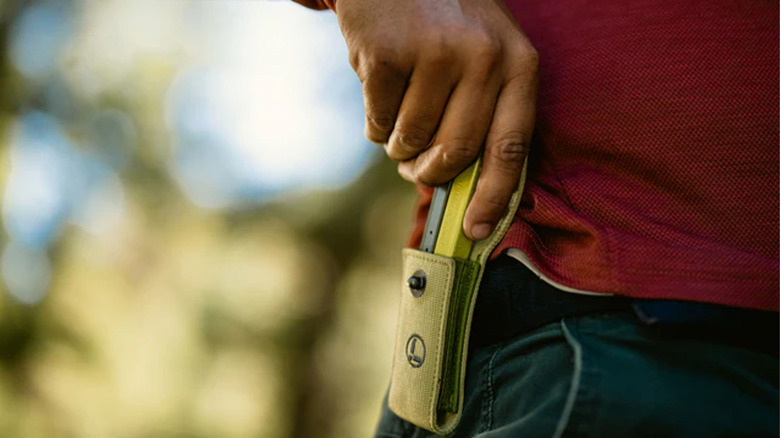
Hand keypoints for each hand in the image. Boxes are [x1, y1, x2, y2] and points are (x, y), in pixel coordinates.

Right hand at [335, 0, 537, 239]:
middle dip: (430, 171)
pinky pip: (377, 124)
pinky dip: (374, 122)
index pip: (512, 147)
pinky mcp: (386, 55)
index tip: (475, 231)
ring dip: (398, 143)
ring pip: (410, 142)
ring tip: (399, 111)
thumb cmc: (444, 25)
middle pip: (455, 154)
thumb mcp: (485, 54)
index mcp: (518, 62)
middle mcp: (483, 56)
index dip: (493, 197)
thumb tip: (464, 194)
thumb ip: (484, 115)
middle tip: (416, 165)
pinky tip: (380, 86)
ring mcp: (433, 53)